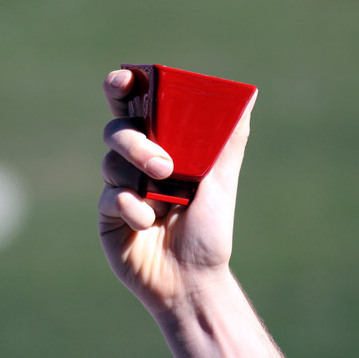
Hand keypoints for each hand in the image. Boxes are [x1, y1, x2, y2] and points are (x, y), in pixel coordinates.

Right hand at [99, 69, 256, 313]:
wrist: (194, 278)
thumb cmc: (209, 229)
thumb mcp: (223, 181)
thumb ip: (229, 140)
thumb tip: (250, 97)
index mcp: (161, 145)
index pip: (135, 106)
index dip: (124, 87)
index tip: (125, 79)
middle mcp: (136, 162)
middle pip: (117, 128)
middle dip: (134, 140)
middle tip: (164, 164)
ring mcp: (120, 187)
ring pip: (110, 160)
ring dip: (136, 170)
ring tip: (164, 197)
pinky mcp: (109, 215)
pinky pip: (110, 197)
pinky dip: (131, 206)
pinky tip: (148, 221)